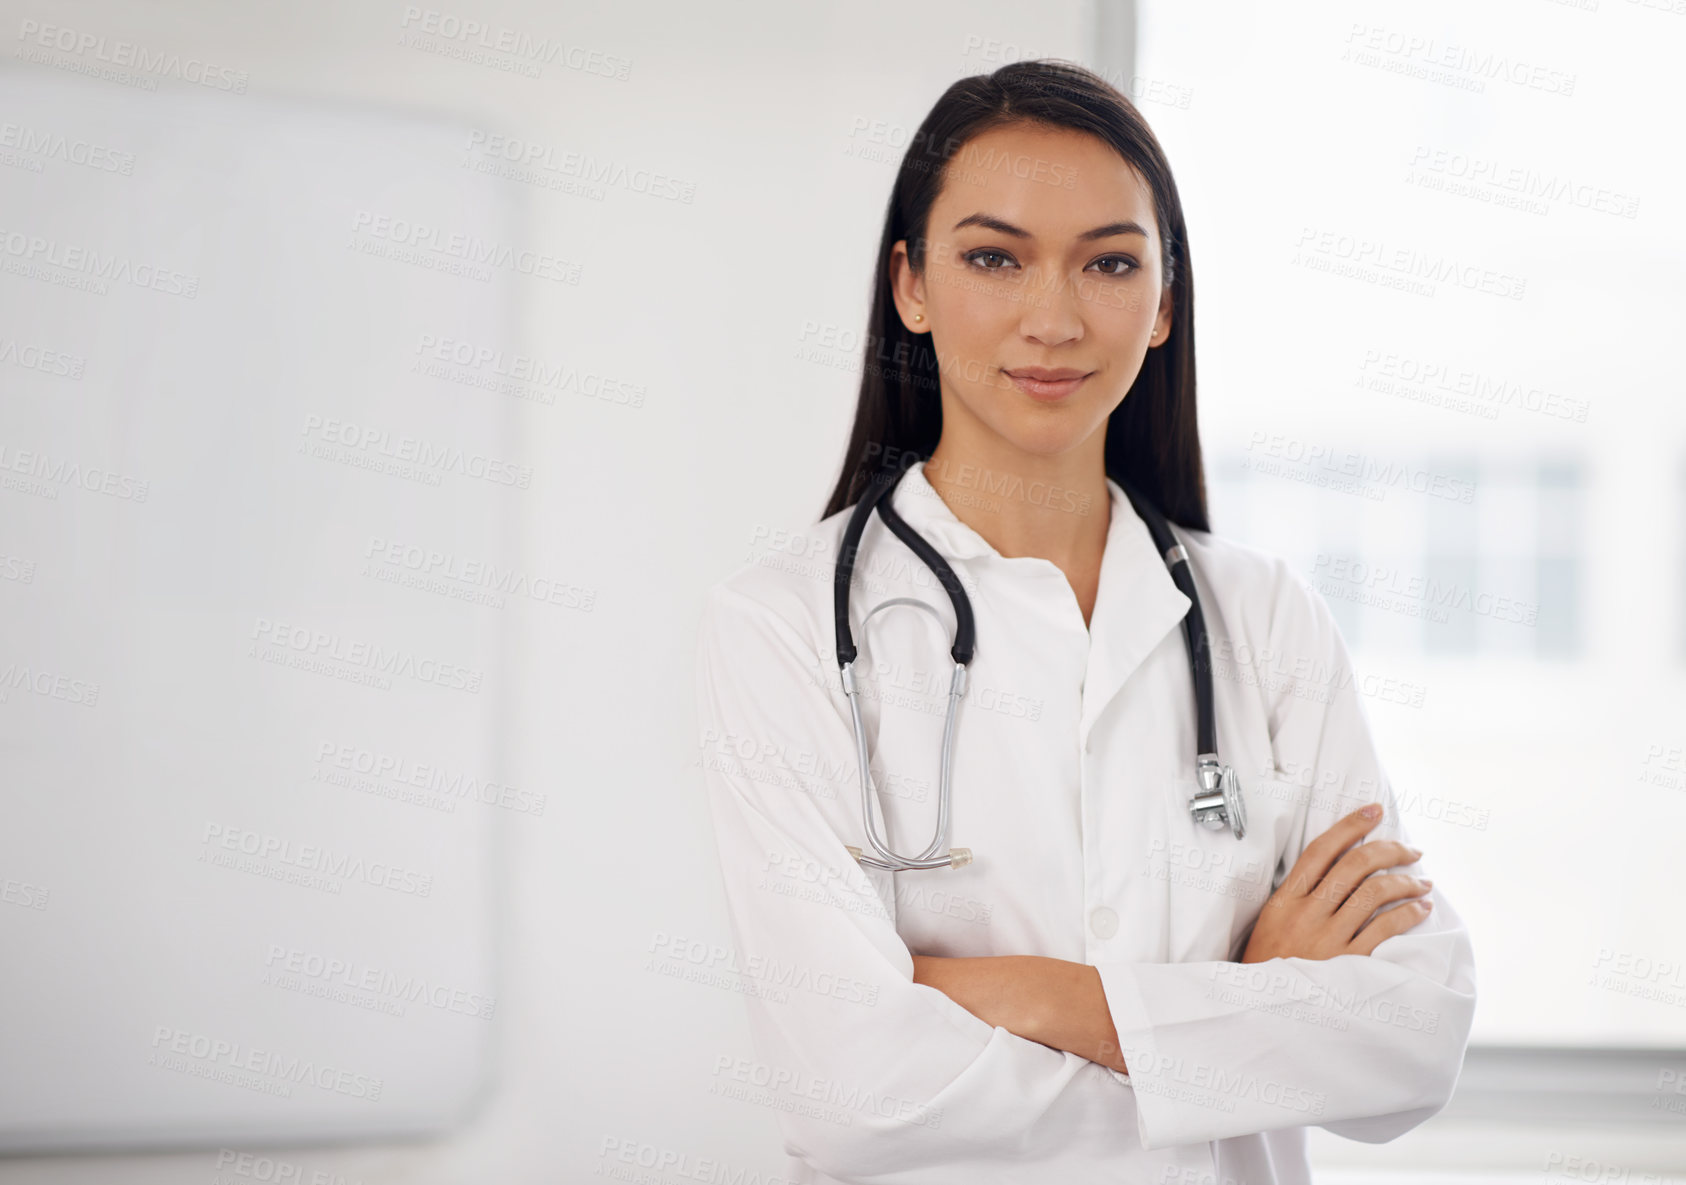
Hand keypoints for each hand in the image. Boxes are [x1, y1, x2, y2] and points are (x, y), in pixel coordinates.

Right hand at [1241, 804, 1431, 962]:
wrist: (1265, 1012)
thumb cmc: (1269, 967)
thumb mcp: (1270, 924)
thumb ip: (1297, 898)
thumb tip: (1334, 871)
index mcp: (1285, 900)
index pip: (1321, 850)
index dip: (1350, 825)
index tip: (1373, 811)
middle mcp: (1307, 913)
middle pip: (1354, 865)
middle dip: (1389, 849)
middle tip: (1410, 848)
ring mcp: (1328, 938)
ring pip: (1374, 892)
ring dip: (1406, 881)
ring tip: (1422, 881)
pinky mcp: (1349, 963)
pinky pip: (1386, 928)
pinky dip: (1409, 913)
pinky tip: (1420, 908)